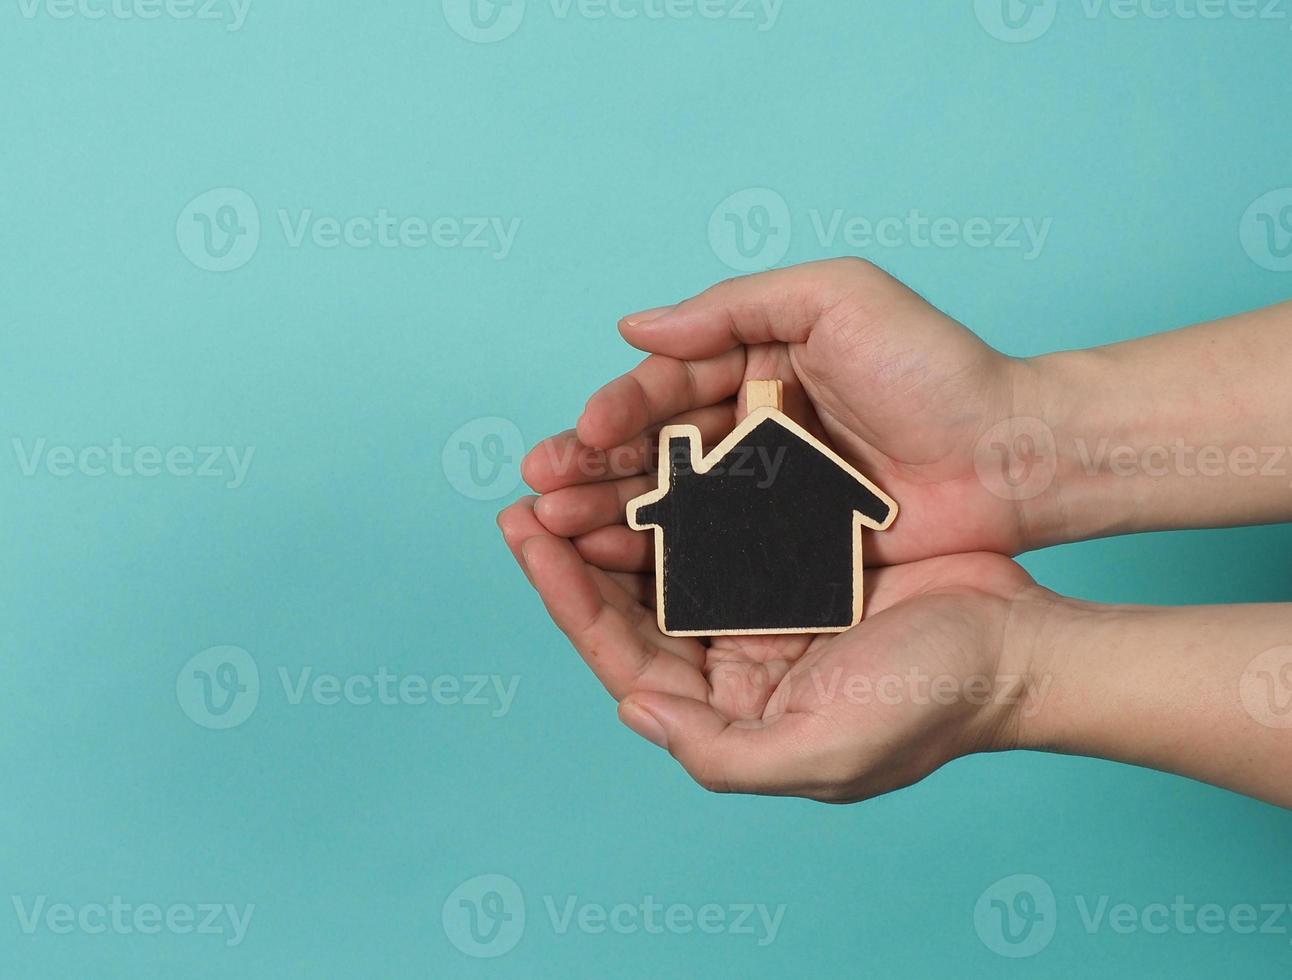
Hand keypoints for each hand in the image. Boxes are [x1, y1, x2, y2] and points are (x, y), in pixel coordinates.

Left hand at [498, 498, 1048, 801]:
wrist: (1020, 647)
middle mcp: (734, 660)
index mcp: (728, 711)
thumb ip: (719, 753)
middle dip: (575, 550)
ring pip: (667, 557)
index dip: (568, 600)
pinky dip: (683, 490)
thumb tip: (633, 708)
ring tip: (573, 463)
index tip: (528, 539)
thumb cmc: (930, 706)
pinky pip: (720, 519)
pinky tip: (652, 452)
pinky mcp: (796, 554)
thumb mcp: (821, 755)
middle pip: (631, 603)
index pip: (623, 657)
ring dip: (618, 514)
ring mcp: (763, 604)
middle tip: (528, 492)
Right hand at [521, 257, 1043, 567]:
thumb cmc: (938, 366)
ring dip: (608, 514)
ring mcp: (767, 491)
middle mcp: (751, 427)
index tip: (581, 434)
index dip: (618, 410)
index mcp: (755, 364)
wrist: (1015, 453)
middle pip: (653, 448)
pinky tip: (615, 565)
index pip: (665, 384)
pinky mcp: (789, 545)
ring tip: (556, 530)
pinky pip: (713, 550)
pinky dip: (661, 556)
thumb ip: (733, 307)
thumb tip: (634, 326)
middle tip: (540, 491)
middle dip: (590, 467)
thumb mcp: (838, 298)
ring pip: (670, 502)